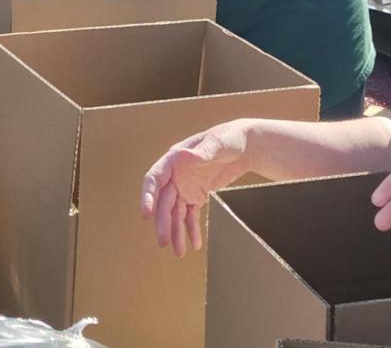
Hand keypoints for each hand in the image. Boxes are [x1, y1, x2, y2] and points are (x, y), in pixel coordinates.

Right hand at [140, 122, 250, 256]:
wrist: (244, 147)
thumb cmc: (228, 138)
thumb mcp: (217, 143)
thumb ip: (202, 152)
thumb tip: (183, 155)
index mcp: (175, 159)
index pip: (155, 178)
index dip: (148, 196)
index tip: (146, 215)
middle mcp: (176, 174)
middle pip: (164, 201)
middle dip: (163, 222)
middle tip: (163, 242)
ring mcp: (185, 185)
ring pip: (176, 212)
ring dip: (175, 231)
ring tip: (179, 252)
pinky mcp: (197, 194)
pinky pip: (190, 215)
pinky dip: (191, 229)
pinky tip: (195, 244)